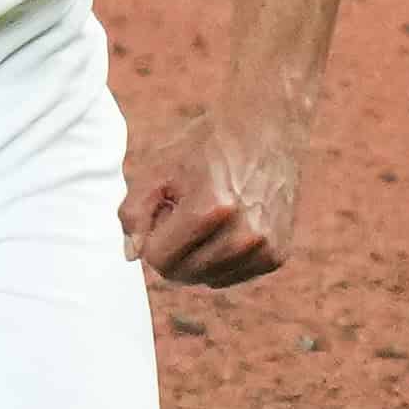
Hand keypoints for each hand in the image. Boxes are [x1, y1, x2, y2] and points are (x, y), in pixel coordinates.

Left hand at [118, 110, 307, 287]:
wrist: (264, 128)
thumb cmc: (206, 146)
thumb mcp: (158, 167)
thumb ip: (134, 212)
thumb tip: (131, 255)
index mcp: (208, 211)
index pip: (158, 258)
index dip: (153, 235)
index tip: (165, 209)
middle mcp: (242, 235)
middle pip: (181, 274)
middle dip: (173, 248)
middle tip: (186, 210)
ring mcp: (264, 248)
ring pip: (206, 280)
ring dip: (197, 256)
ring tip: (208, 216)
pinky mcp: (277, 255)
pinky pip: (231, 278)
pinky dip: (221, 261)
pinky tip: (227, 227)